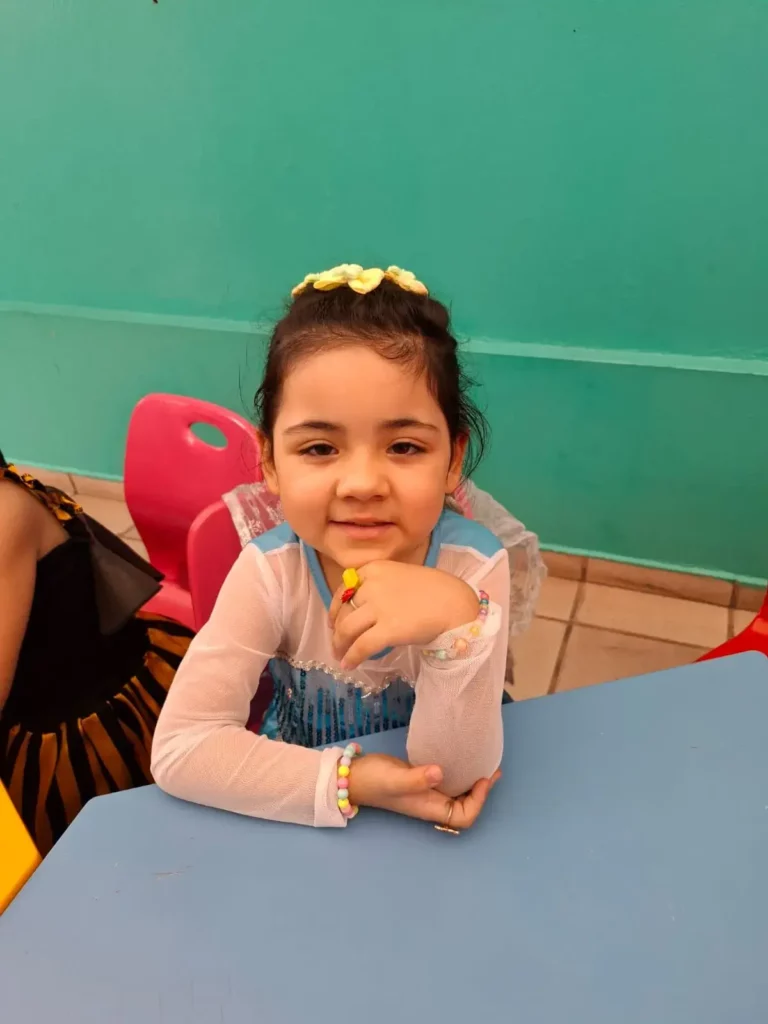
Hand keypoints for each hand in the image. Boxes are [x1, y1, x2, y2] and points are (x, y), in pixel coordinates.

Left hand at [329, 561, 478, 668]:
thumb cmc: (435, 590)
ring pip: (346, 629)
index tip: (333, 621)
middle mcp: (372, 585)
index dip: (335, 608)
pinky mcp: (387, 629)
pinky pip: (361, 646)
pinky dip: (351, 657)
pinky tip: (349, 665)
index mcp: (374, 569)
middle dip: (337, 630)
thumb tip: (363, 610)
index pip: (344, 589)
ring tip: (341, 656)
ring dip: (340, 645)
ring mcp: (378, 607)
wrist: (455, 603)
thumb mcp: (401, 576)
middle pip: (344, 611)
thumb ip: (380, 587)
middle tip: (337, 643)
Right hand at [347, 753, 500, 827]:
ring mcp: (428, 792)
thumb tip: (440, 772)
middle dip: (482, 792)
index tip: (482, 778)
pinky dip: (460, 773)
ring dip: (473, 782)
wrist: (354, 776)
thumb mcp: (395, 779)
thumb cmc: (375, 780)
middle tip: (493, 770)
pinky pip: (448, 781)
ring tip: (483, 764)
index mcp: (430, 807)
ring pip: (458, 794)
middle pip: (466, 807)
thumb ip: (417, 778)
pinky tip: (462, 758)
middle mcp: (432, 802)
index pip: (464, 816)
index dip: (478, 801)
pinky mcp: (423, 779)